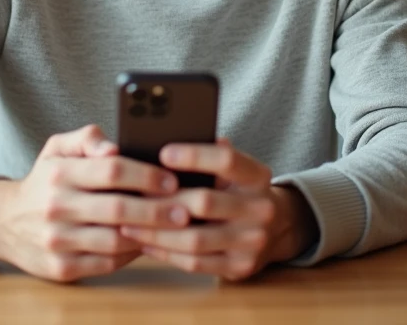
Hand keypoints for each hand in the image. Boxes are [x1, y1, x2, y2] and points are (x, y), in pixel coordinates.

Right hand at [0, 124, 190, 282]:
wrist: (4, 222)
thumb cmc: (44, 180)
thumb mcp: (57, 148)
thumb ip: (87, 137)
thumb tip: (113, 146)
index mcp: (58, 173)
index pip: (111, 170)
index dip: (146, 174)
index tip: (172, 179)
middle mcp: (56, 207)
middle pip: (118, 209)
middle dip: (158, 210)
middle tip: (185, 210)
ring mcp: (57, 241)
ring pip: (115, 240)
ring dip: (149, 235)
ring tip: (172, 228)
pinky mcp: (61, 268)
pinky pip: (106, 263)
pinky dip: (131, 254)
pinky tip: (146, 243)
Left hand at [119, 138, 318, 280]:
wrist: (278, 229)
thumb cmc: (240, 191)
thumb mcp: (236, 170)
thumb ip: (210, 155)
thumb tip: (167, 138)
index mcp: (258, 176)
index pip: (227, 160)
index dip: (194, 155)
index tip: (163, 152)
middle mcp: (260, 208)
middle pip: (205, 202)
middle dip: (163, 200)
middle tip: (132, 194)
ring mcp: (252, 242)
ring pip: (195, 239)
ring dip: (156, 232)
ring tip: (128, 222)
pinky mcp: (240, 268)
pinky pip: (195, 262)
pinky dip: (165, 253)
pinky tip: (145, 242)